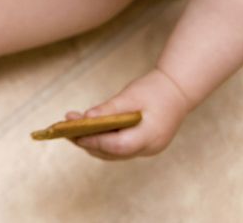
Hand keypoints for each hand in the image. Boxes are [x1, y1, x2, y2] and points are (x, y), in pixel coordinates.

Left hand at [67, 68, 192, 159]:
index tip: (73, 133)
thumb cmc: (155, 90)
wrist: (178, 90)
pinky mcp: (143, 145)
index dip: (94, 141)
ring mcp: (147, 149)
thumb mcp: (130, 96)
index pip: (117, 146)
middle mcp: (149, 148)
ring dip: (92, 141)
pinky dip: (102, 139)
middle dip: (87, 142)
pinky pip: (119, 147)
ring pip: (114, 152)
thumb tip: (86, 118)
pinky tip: (87, 127)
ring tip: (70, 126)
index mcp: (150, 136)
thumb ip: (109, 109)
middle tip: (63, 129)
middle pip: (112, 153)